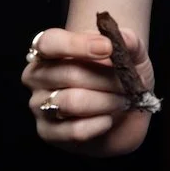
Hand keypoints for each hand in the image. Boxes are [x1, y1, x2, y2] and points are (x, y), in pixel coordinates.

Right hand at [22, 26, 154, 151]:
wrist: (122, 113)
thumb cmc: (120, 77)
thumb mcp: (131, 55)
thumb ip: (129, 41)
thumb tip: (122, 37)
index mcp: (49, 50)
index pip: (49, 42)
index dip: (77, 44)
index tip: (107, 47)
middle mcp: (38, 76)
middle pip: (69, 74)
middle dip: (106, 79)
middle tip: (128, 83)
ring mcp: (39, 105)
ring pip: (72, 102)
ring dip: (106, 101)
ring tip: (124, 100)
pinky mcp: (47, 133)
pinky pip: (74, 129)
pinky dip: (99, 124)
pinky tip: (109, 119)